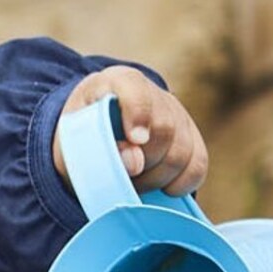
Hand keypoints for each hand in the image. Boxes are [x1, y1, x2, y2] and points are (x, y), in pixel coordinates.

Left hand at [54, 67, 208, 198]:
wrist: (98, 131)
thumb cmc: (82, 134)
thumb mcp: (75, 138)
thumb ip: (97, 148)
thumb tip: (135, 163)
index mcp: (118, 82)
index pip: (137, 91)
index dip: (140, 115)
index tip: (136, 139)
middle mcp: (154, 94)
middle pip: (165, 130)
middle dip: (143, 162)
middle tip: (121, 177)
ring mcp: (178, 115)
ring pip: (181, 153)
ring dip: (156, 178)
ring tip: (133, 183)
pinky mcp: (192, 139)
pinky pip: (196, 166)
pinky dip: (179, 184)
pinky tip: (159, 188)